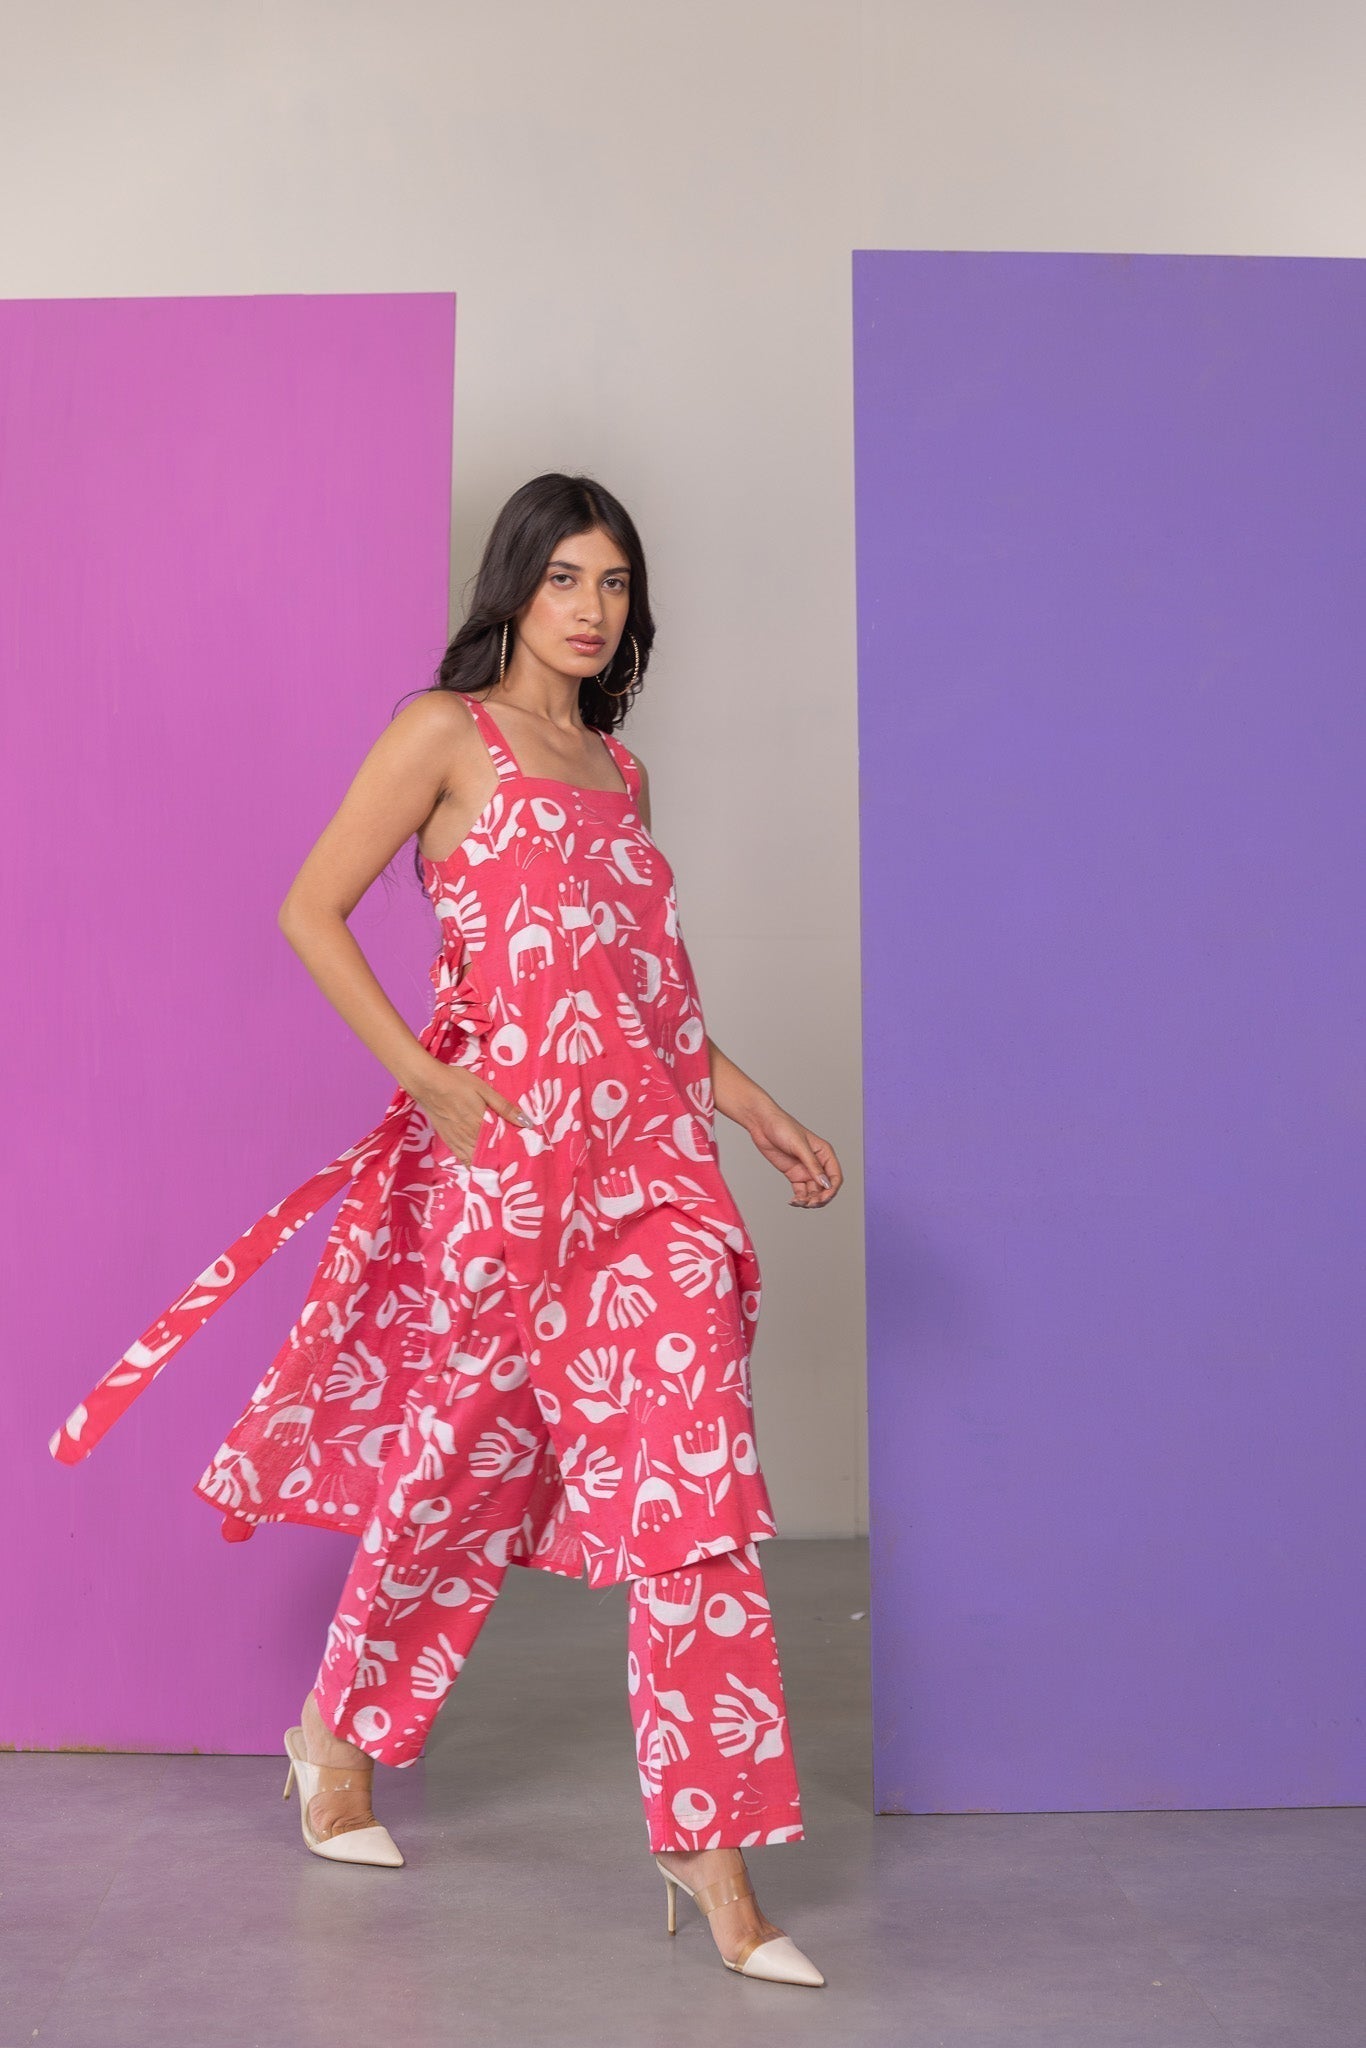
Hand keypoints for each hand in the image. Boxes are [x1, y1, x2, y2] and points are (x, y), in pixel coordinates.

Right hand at [411, 1055, 525, 1166]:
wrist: (427, 1083)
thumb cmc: (456, 1082)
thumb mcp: (484, 1089)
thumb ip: (504, 1107)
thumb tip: (526, 1122)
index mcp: (481, 1125)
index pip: (501, 1147)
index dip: (513, 1154)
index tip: (524, 1158)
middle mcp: (469, 1138)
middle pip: (490, 1158)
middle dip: (503, 1162)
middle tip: (516, 1165)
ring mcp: (457, 1142)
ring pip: (476, 1162)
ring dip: (489, 1167)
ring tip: (502, 1168)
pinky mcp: (448, 1142)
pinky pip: (463, 1160)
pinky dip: (473, 1165)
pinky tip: (481, 1166)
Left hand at [742, 1101, 841, 1208]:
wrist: (762, 1124)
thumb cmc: (783, 1127)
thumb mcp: (799, 1146)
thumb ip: (813, 1165)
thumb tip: (825, 1183)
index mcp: (824, 1153)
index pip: (835, 1176)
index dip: (832, 1189)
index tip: (824, 1197)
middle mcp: (817, 1163)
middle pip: (825, 1188)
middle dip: (820, 1198)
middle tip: (810, 1203)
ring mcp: (805, 1170)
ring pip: (813, 1192)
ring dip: (809, 1200)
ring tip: (799, 1202)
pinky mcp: (793, 1174)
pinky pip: (801, 1191)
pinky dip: (799, 1199)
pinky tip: (793, 1201)